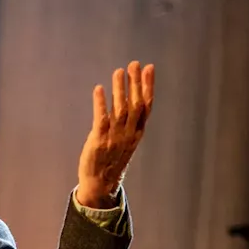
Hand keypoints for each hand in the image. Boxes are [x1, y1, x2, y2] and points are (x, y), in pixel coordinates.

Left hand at [76, 61, 154, 207]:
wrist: (100, 184)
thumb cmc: (111, 159)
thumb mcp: (125, 139)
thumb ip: (127, 120)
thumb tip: (128, 97)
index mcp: (137, 132)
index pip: (146, 105)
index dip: (148, 86)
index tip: (149, 68)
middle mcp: (129, 134)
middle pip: (135, 104)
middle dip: (135, 83)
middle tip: (133, 64)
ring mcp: (115, 138)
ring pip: (120, 109)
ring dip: (120, 89)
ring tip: (118, 72)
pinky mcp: (99, 142)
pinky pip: (101, 120)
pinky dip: (101, 104)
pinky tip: (99, 89)